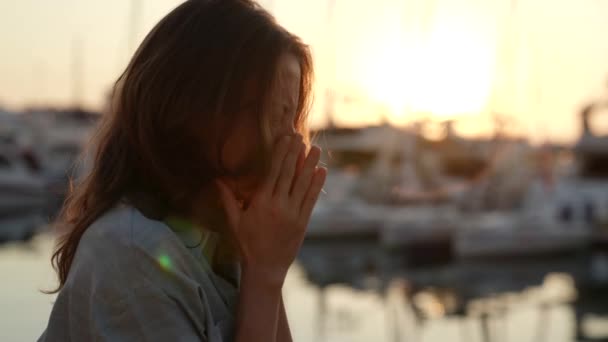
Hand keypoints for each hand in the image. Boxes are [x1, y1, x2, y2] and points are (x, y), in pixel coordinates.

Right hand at [216, 134, 325, 286]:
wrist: (265, 268)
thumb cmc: (246, 244)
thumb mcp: (234, 222)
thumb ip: (227, 200)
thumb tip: (217, 180)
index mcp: (261, 202)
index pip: (273, 172)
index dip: (280, 154)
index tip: (285, 139)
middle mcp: (279, 205)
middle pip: (289, 174)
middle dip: (295, 153)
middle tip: (300, 136)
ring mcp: (293, 214)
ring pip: (303, 184)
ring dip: (310, 165)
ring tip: (315, 148)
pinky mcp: (303, 222)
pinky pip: (311, 200)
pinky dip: (317, 185)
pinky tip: (321, 171)